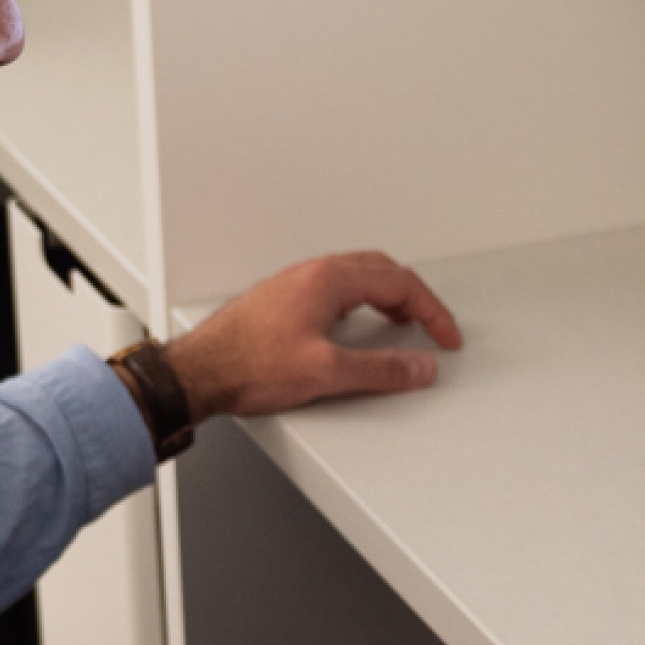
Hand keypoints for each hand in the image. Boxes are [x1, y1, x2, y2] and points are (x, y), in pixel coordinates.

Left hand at [161, 252, 462, 420]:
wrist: (199, 372)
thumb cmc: (247, 366)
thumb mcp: (326, 373)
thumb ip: (381, 370)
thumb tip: (420, 367)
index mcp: (329, 280)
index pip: (400, 283)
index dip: (432, 311)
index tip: (446, 337)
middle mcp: (312, 274)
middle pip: (381, 271)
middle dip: (414, 298)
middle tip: (431, 328)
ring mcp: (295, 285)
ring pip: (358, 278)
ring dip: (388, 297)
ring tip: (403, 325)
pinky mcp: (283, 301)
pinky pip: (337, 289)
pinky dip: (363, 302)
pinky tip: (358, 327)